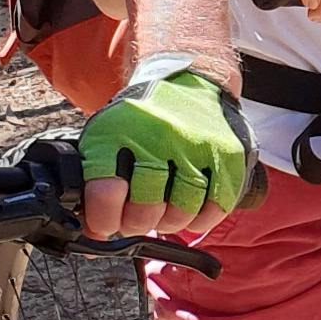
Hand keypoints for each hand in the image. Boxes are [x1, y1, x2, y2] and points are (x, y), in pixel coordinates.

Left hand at [79, 53, 254, 237]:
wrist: (189, 83)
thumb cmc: (143, 122)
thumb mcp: (108, 139)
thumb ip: (95, 185)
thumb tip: (93, 236)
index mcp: (119, 130)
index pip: (106, 191)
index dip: (103, 219)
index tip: (105, 225)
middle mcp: (158, 136)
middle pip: (146, 207)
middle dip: (136, 224)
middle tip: (135, 220)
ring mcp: (196, 145)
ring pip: (181, 211)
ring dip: (168, 223)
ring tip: (162, 214)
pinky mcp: (227, 155)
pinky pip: (215, 207)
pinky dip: (200, 219)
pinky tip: (189, 211)